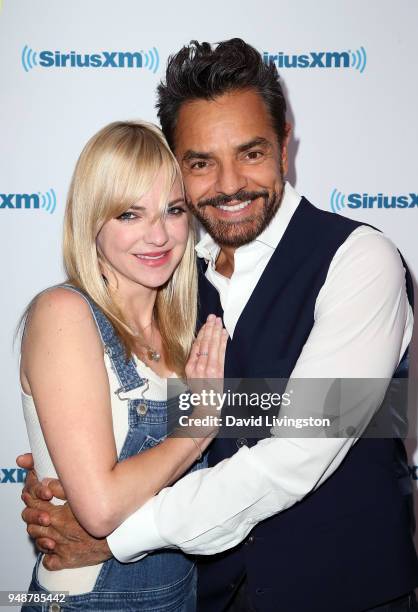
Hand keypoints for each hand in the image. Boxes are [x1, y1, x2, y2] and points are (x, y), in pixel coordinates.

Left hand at [18, 457, 111, 568]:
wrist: (117, 532)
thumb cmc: (101, 511)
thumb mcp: (80, 495)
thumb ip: (61, 488)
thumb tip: (45, 483)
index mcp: (56, 516)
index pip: (33, 506)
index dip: (30, 499)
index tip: (30, 495)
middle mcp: (55, 533)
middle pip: (32, 526)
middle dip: (33, 518)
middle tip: (39, 512)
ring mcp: (60, 548)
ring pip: (38, 544)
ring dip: (39, 536)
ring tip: (46, 529)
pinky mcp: (68, 560)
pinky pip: (49, 562)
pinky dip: (48, 556)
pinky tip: (54, 549)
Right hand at [184, 315, 227, 438]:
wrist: (207, 408)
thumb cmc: (200, 392)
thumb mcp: (193, 377)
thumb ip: (196, 362)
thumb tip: (201, 345)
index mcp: (190, 367)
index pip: (196, 345)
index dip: (202, 333)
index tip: (206, 323)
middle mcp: (197, 368)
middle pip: (204, 343)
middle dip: (209, 329)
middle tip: (213, 317)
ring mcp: (208, 370)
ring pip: (212, 347)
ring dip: (216, 332)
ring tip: (219, 322)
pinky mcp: (218, 373)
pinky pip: (220, 354)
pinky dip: (222, 343)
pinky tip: (224, 334)